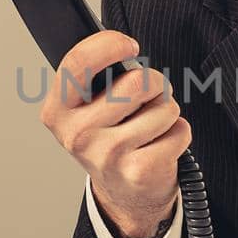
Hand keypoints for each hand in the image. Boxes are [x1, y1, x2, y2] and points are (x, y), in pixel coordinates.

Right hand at [38, 30, 189, 237]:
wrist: (124, 193)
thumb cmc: (109, 139)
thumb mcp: (87, 107)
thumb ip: (96, 76)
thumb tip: (123, 49)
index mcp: (58, 111)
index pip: (78, 62)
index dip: (109, 43)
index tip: (129, 45)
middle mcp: (77, 134)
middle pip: (137, 80)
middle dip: (154, 84)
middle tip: (145, 101)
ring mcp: (108, 155)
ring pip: (164, 106)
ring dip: (166, 112)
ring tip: (150, 128)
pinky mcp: (138, 171)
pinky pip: (180, 130)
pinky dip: (179, 134)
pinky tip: (160, 146)